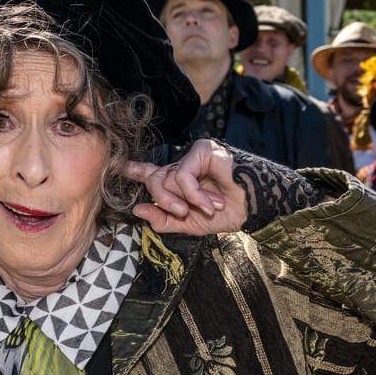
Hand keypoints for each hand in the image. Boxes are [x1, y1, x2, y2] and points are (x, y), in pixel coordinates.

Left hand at [122, 139, 248, 235]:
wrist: (257, 208)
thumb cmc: (229, 213)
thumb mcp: (190, 224)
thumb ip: (164, 220)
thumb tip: (138, 210)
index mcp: (179, 182)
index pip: (152, 174)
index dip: (135, 170)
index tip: (118, 166)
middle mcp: (183, 166)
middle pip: (154, 181)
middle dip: (164, 202)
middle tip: (182, 212)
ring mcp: (192, 156)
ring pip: (165, 179)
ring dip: (184, 201)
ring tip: (208, 207)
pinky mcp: (202, 150)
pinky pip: (182, 176)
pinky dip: (194, 194)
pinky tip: (212, 201)